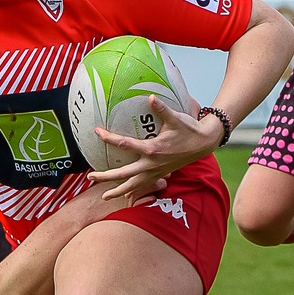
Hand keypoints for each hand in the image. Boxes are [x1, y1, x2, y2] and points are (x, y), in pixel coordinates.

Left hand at [87, 98, 221, 202]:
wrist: (204, 143)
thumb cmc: (189, 129)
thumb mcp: (176, 118)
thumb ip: (162, 108)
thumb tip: (150, 97)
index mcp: (152, 149)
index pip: (124, 144)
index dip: (109, 138)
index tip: (97, 131)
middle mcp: (151, 164)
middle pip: (123, 174)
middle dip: (106, 176)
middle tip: (90, 176)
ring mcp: (156, 172)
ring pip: (133, 185)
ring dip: (117, 191)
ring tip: (104, 197)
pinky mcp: (160, 175)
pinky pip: (143, 186)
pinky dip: (132, 191)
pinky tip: (124, 195)